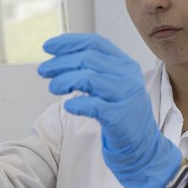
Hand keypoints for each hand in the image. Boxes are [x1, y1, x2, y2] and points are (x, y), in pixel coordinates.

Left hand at [38, 33, 181, 187]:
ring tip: (54, 87)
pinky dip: (77, 104)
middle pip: (88, 59)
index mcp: (125, 64)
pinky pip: (94, 106)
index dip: (69, 42)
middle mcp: (128, 76)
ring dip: (65, 81)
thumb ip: (94, 69)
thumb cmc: (121, 112)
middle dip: (61, 63)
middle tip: (44, 71)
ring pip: (89, 78)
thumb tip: (59, 56)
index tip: (48, 46)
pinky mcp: (120, 117)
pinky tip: (68, 106)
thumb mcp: (113, 84)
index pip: (95, 43)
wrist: (143, 144)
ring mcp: (126, 96)